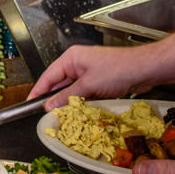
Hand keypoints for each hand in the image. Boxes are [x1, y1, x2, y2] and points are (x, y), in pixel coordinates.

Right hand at [27, 44, 154, 109]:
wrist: (145, 69)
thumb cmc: (118, 70)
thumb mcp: (89, 85)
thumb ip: (67, 97)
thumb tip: (50, 106)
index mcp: (71, 58)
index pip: (49, 76)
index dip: (38, 90)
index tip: (29, 103)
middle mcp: (78, 63)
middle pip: (59, 83)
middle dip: (53, 98)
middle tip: (45, 114)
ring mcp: (89, 71)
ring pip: (72, 89)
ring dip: (68, 101)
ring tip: (60, 115)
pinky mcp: (98, 80)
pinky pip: (83, 92)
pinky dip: (80, 101)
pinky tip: (78, 111)